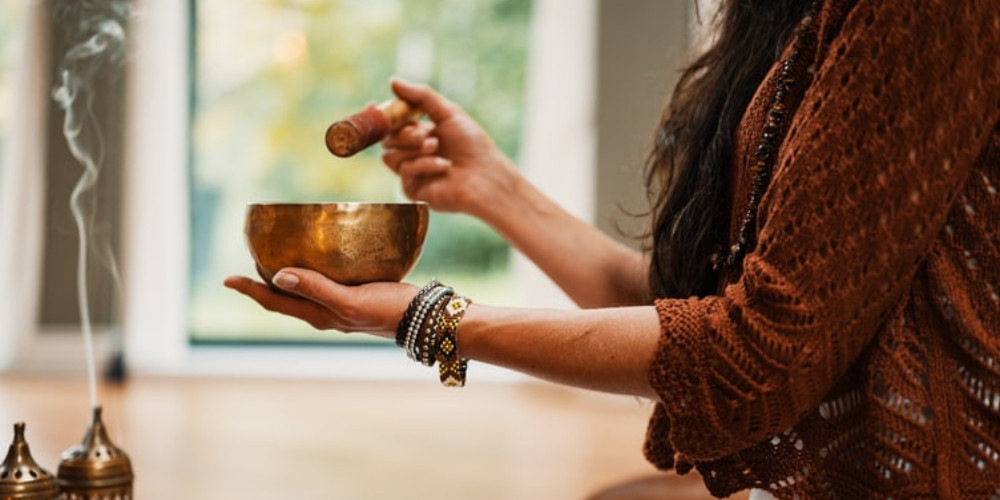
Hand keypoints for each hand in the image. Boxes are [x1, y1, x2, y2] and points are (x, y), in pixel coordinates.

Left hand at [223, 268, 417, 338]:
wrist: (426, 318)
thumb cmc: (389, 311)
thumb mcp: (350, 301)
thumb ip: (317, 288)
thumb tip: (278, 276)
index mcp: (319, 315)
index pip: (274, 302)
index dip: (250, 289)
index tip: (227, 278)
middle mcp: (325, 312)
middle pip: (284, 298)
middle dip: (263, 282)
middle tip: (248, 260)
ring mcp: (340, 305)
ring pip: (303, 291)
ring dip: (285, 276)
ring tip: (274, 257)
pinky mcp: (356, 295)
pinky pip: (323, 282)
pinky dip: (311, 271)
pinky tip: (320, 257)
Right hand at [381, 77, 520, 219]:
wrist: (486, 175)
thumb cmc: (472, 144)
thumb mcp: (448, 113)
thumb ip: (421, 96)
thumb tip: (392, 81)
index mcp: (420, 134)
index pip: (392, 125)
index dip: (381, 116)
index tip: (373, 104)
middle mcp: (413, 154)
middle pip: (387, 139)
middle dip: (404, 133)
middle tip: (426, 133)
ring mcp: (412, 173)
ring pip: (390, 156)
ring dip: (414, 148)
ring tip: (436, 147)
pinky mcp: (413, 190)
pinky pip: (404, 172)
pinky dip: (423, 164)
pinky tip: (443, 165)